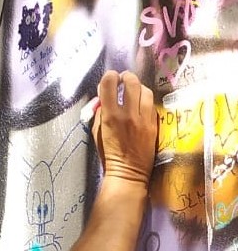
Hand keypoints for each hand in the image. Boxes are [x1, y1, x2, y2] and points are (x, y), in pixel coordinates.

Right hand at [92, 70, 157, 184]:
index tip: (109, 79)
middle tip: (123, 79)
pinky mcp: (154, 124)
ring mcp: (144, 118)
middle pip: (131, 82)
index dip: (109, 77)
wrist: (129, 173)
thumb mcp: (97, 133)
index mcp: (110, 116)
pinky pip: (152, 104)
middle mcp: (128, 114)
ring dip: (138, 86)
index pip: (109, 84)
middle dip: (126, 77)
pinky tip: (141, 105)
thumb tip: (102, 98)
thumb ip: (99, 113)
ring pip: (145, 90)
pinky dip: (145, 100)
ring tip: (134, 90)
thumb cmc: (108, 155)